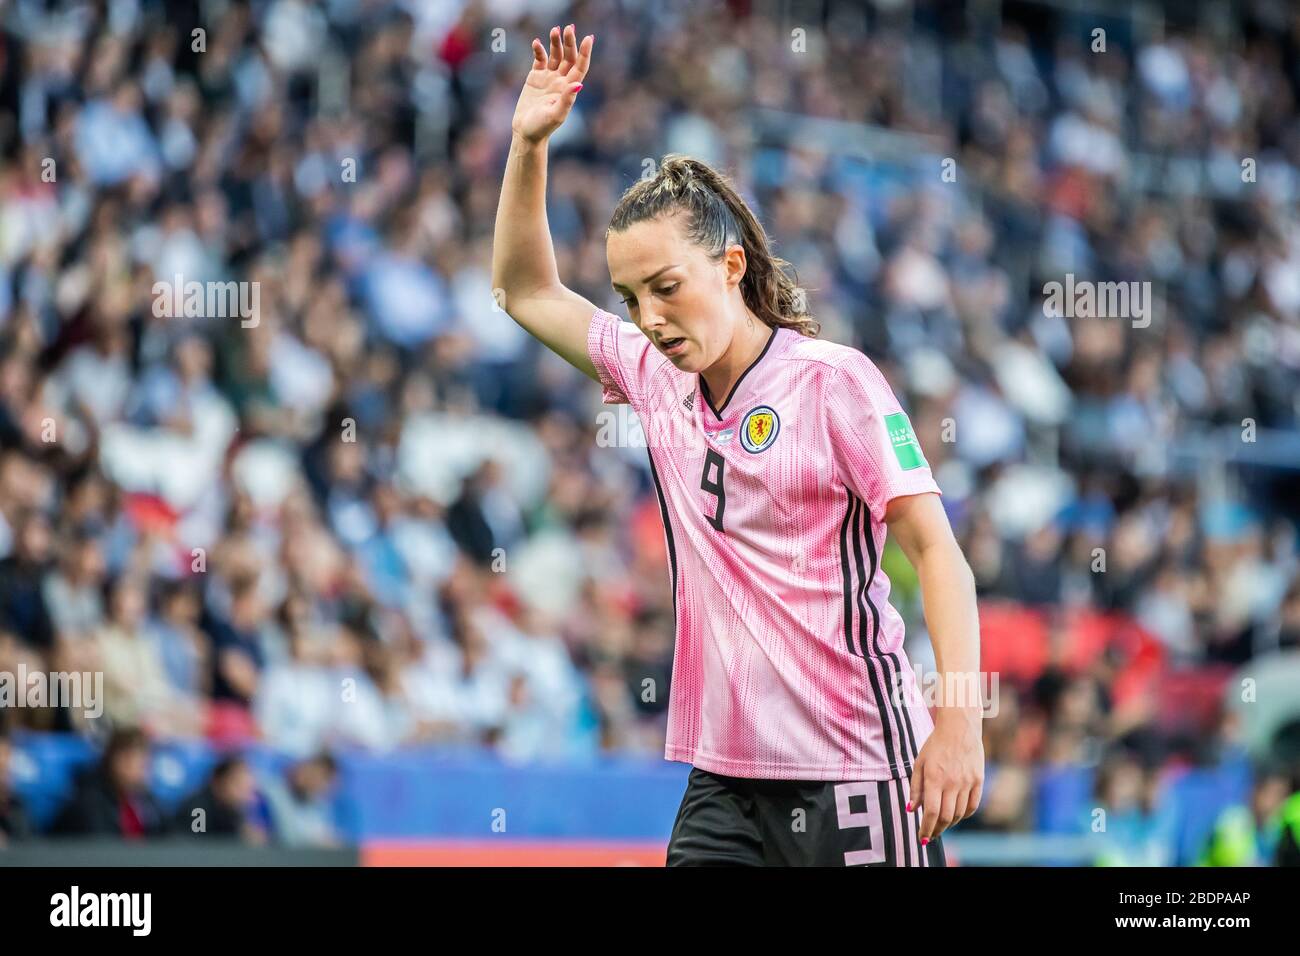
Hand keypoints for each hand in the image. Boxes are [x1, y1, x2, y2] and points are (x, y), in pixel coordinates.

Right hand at [511, 24, 593, 143]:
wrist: (526, 132)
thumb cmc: (542, 127)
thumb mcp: (556, 115)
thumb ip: (567, 100)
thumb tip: (578, 84)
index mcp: (569, 89)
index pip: (580, 67)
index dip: (585, 53)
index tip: (589, 38)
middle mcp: (561, 81)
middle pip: (569, 57)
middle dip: (570, 42)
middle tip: (569, 28)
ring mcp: (549, 78)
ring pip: (555, 55)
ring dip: (556, 42)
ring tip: (554, 30)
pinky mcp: (535, 77)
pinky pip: (539, 59)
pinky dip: (539, 50)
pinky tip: (536, 42)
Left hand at [909, 707, 983, 844]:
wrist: (959, 728)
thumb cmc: (935, 745)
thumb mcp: (919, 763)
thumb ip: (915, 787)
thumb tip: (911, 810)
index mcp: (934, 778)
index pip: (931, 812)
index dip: (926, 829)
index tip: (922, 838)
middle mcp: (952, 782)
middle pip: (947, 817)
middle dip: (937, 830)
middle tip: (930, 835)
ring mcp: (967, 782)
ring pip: (960, 814)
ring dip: (950, 824)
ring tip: (941, 825)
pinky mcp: (978, 780)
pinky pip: (973, 805)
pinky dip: (964, 815)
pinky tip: (957, 816)